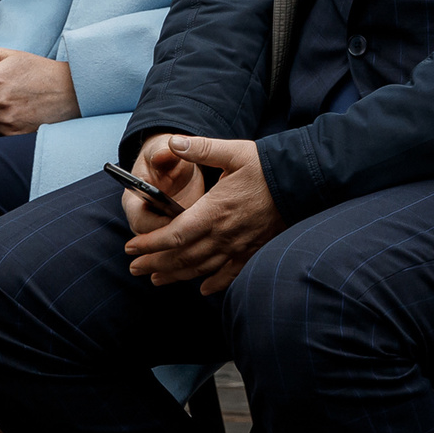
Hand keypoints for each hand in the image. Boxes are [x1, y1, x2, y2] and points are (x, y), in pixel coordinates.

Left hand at [121, 136, 283, 293]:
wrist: (302, 181)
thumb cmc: (266, 166)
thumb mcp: (233, 152)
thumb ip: (200, 149)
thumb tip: (173, 142)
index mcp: (213, 211)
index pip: (173, 235)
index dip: (149, 244)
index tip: (131, 248)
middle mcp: (223, 234)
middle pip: (182, 256)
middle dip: (155, 263)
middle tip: (134, 269)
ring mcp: (239, 245)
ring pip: (201, 268)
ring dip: (176, 275)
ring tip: (156, 279)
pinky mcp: (253, 250)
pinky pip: (230, 273)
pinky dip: (214, 284)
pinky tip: (203, 289)